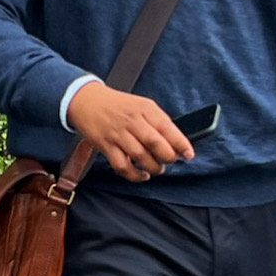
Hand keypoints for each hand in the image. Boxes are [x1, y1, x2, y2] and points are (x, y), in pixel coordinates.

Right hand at [67, 81, 193, 181]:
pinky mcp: (106, 146)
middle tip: (171, 161)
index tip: (189, 154)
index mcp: (145, 108)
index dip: (180, 143)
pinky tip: (142, 174)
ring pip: (140, 156)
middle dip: (167, 157)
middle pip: (155, 143)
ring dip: (153, 167)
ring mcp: (118, 134)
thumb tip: (177, 143)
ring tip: (157, 168)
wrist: (86, 100)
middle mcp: (132, 120)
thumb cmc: (118, 105)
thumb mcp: (141, 105)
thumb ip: (158, 122)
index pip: (167, 127)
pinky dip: (134, 175)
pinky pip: (122, 166)